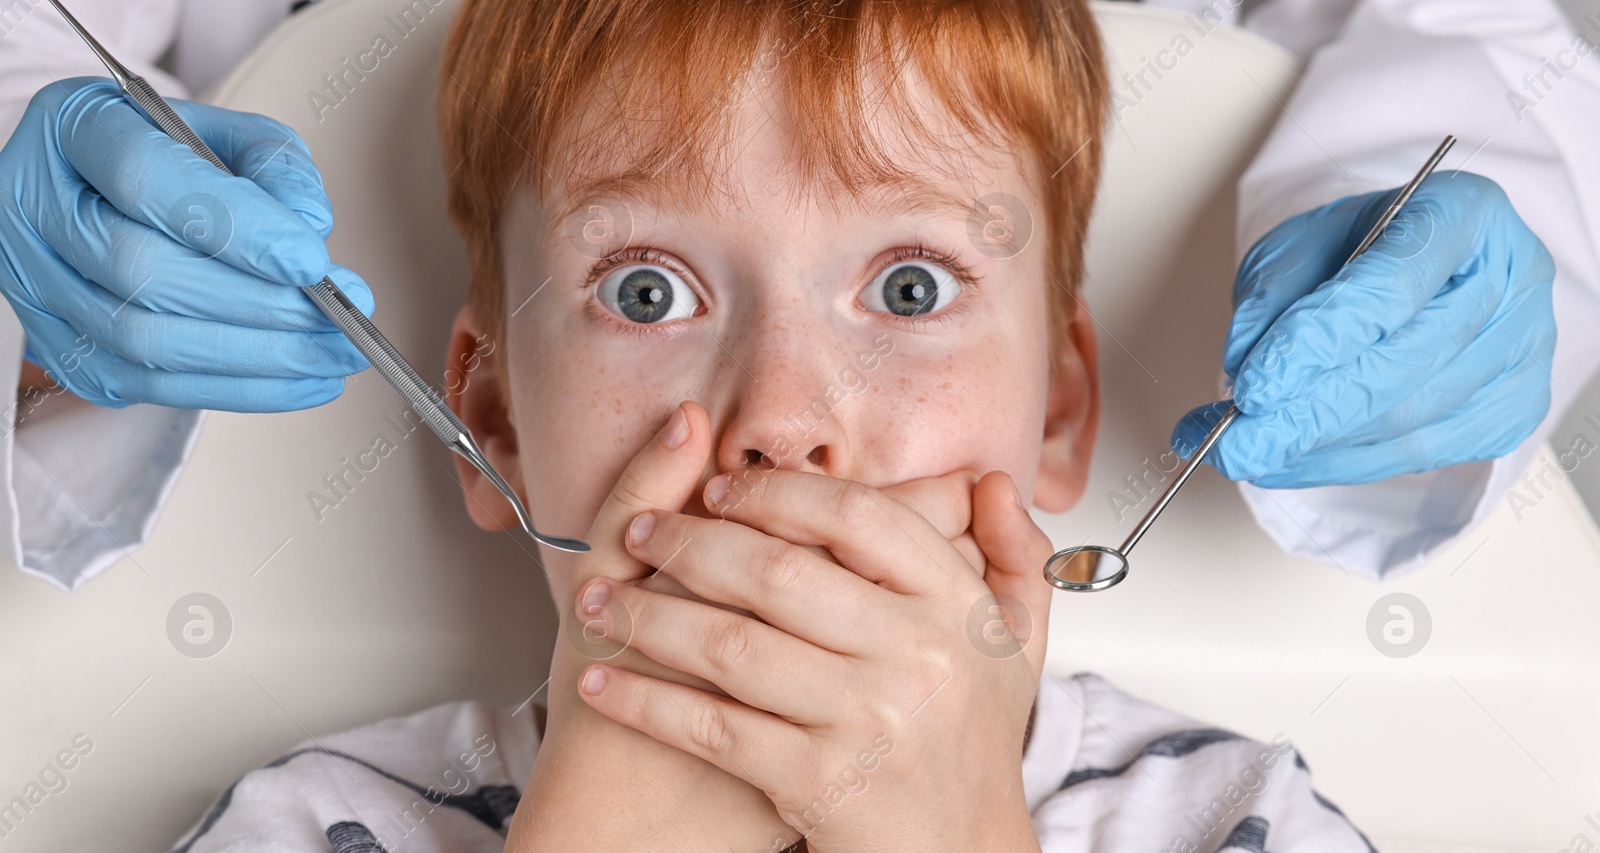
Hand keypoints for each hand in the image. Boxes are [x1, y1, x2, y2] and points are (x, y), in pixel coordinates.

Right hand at [0, 76, 373, 410]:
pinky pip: (151, 387)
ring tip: (338, 351)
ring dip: (257, 356)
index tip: (313, 261)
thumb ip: (275, 163)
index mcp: (74, 129)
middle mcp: (35, 207)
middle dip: (259, 303)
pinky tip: (308, 379)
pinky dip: (242, 390)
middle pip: (143, 271)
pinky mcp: (64, 351)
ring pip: (143, 339)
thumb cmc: (174, 156)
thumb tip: (311, 224)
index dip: (234, 226)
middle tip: (343, 314)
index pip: (144, 179)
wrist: (104, 194)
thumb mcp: (228, 132)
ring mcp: (37, 285)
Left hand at [515, 401, 999, 852]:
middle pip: (779, 573)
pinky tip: (602, 682)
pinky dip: (647, 702)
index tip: (717, 488)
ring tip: (600, 601)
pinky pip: (713, 726)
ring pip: (733, 645)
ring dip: (649, 617)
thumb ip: (1013, 557)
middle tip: (639, 535)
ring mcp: (870, 721)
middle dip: (689, 545)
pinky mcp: (821, 783)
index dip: (776, 493)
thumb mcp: (1016, 646)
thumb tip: (989, 483)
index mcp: (958, 607)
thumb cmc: (972, 743)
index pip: (858, 517)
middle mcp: (919, 656)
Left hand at [1172, 172, 1555, 486]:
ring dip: (1314, 449)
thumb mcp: (1302, 241)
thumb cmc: (1364, 244)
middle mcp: (1510, 279)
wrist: (1426, 264)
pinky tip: (1292, 461)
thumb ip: (1271, 294)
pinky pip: (1420, 454)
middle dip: (1304, 419)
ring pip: (1409, 423)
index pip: (1387, 290)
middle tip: (1230, 447)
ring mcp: (1522, 348)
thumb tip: (1243, 369)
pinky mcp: (1514, 405)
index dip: (1316, 346)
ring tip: (1244, 453)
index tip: (1252, 391)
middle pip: (1401, 368)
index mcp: (1461, 214)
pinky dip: (1344, 464)